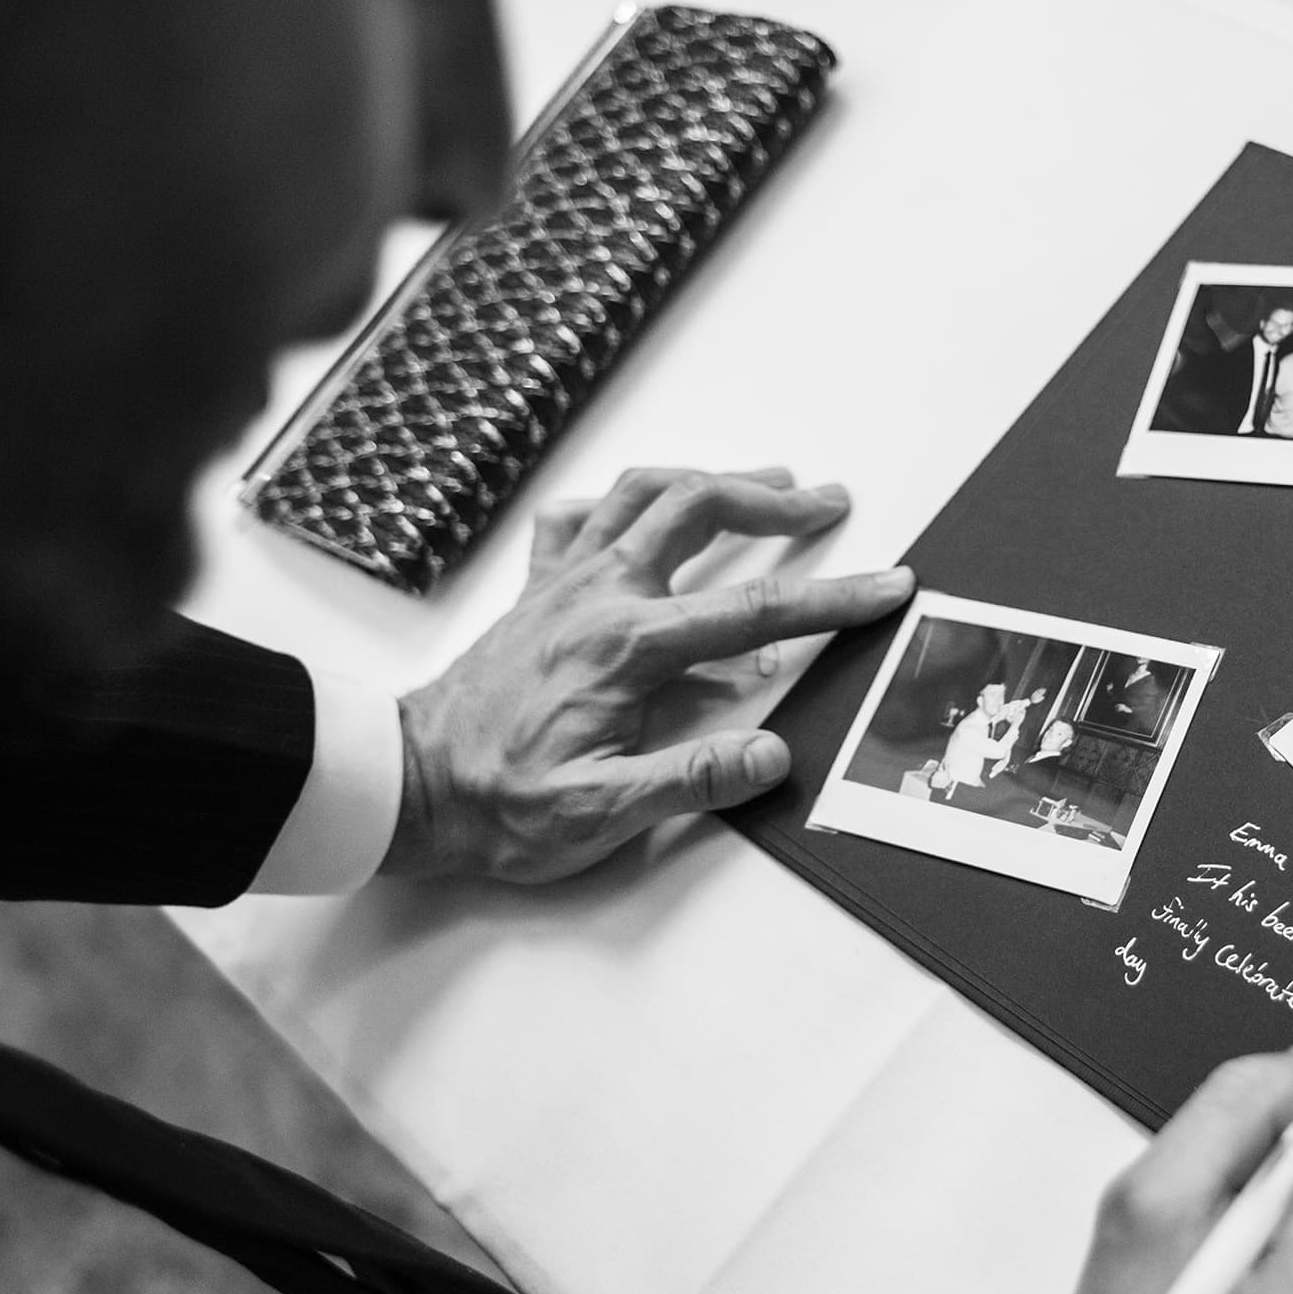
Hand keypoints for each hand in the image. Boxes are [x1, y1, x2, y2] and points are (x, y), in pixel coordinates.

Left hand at [382, 466, 913, 881]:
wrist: (403, 785)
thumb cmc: (497, 804)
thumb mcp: (602, 814)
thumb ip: (693, 779)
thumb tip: (772, 754)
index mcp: (626, 647)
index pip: (753, 612)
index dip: (832, 597)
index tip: (888, 585)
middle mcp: (596, 596)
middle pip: (698, 510)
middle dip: (775, 502)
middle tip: (831, 504)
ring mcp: (563, 585)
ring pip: (644, 494)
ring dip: (710, 479)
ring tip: (765, 480)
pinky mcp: (536, 593)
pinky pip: (581, 519)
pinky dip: (624, 502)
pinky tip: (646, 511)